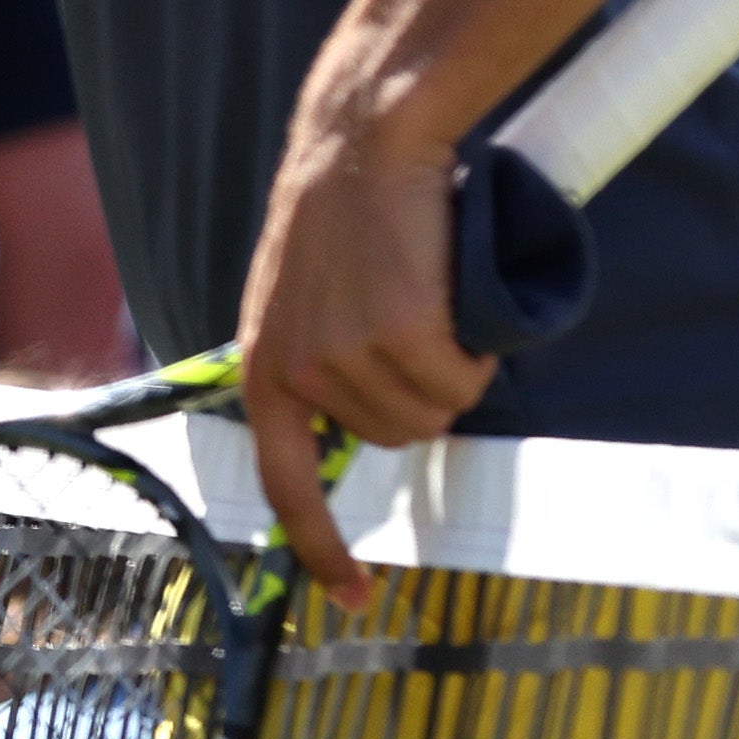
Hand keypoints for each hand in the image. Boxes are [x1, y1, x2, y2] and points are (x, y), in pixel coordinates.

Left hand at [227, 105, 482, 596]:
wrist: (363, 139)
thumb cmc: (342, 216)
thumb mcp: (299, 301)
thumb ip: (318, 364)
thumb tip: (367, 423)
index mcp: (265, 372)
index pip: (288, 486)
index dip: (323, 547)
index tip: (354, 598)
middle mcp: (298, 374)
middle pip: (394, 438)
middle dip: (420, 394)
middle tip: (413, 320)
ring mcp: (346, 356)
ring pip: (434, 411)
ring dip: (451, 368)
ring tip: (427, 297)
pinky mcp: (398, 333)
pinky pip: (462, 378)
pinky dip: (473, 348)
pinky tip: (449, 291)